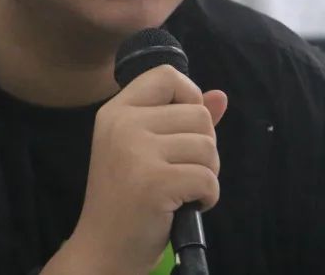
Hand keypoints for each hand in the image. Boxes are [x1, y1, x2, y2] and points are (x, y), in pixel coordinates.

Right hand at [64, 65, 226, 274]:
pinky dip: (208, 196)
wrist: (103, 250)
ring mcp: (136, 152)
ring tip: (182, 189)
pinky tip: (187, 206)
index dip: (189, 96)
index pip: (167, 75)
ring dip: (207, 173)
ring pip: (207, 146)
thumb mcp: (146, 150)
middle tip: (181, 171)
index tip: (183, 129)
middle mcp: (123, 124)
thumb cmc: (127, 199)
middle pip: (198, 113)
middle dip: (205, 146)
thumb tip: (221, 96)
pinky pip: (208, 178)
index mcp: (117, 110)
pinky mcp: (154, 182)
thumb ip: (181, 120)